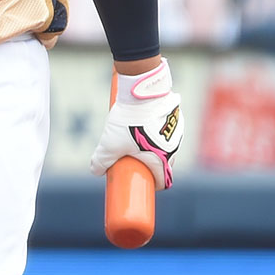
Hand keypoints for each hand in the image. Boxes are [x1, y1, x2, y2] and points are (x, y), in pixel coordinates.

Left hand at [90, 58, 182, 189]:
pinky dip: (158, 127)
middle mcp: (175, 148)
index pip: (162, 181)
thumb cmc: (128, 122)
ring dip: (155, 142)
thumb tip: (96, 170)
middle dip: (150, 161)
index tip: (141, 178)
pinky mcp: (177, 115)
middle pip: (164, 161)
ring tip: (136, 133)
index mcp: (162, 160)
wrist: (142, 92)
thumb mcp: (109, 144)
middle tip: (133, 153)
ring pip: (166, 143)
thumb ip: (100, 161)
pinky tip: (145, 120)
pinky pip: (168, 126)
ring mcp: (178, 131)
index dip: (152, 183)